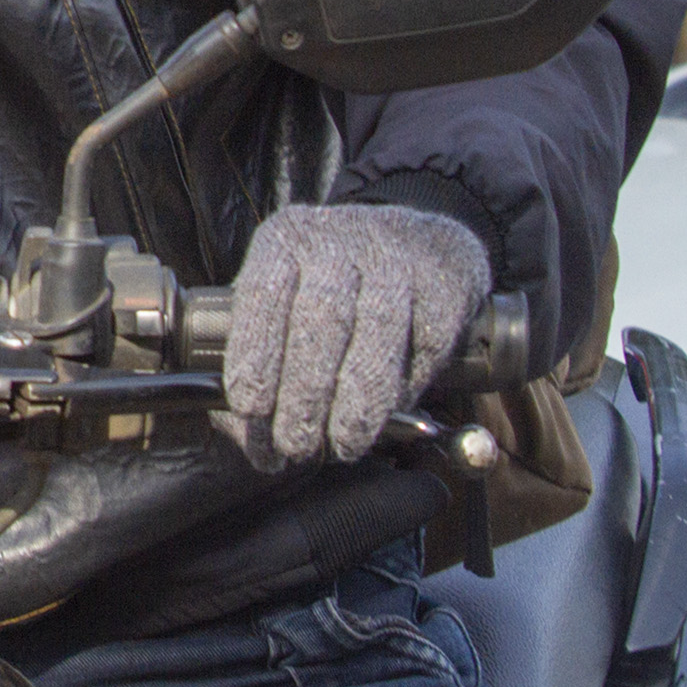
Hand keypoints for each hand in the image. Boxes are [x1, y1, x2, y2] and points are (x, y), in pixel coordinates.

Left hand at [216, 203, 492, 470]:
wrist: (420, 245)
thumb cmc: (335, 289)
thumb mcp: (283, 304)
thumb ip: (258, 360)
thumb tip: (240, 429)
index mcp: (285, 240)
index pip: (262, 294)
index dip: (255, 354)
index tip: (249, 408)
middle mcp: (339, 239)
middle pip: (320, 318)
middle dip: (305, 392)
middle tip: (295, 446)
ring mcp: (398, 254)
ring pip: (377, 331)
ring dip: (358, 401)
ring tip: (343, 445)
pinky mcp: (446, 279)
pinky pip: (426, 341)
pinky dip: (407, 385)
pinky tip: (389, 413)